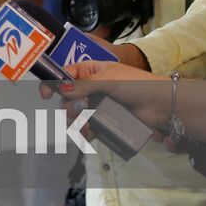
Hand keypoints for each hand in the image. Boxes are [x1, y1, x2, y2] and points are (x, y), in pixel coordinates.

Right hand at [39, 61, 170, 131]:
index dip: (53, 84)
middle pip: (67, 99)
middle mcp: (91, 88)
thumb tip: (61, 91)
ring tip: (86, 126)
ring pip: (75, 115)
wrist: (161, 104)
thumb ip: (83, 86)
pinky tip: (88, 134)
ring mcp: (98, 105)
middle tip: (80, 111)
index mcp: (90, 71)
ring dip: (76, 122)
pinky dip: (84, 132)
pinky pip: (88, 127)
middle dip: (69, 107)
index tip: (45, 95)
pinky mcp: (105, 120)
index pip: (65, 75)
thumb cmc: (136, 84)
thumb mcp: (108, 80)